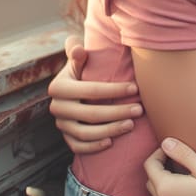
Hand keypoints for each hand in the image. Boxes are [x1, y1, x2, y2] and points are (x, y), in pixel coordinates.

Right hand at [48, 34, 142, 152]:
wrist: (70, 87)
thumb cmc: (81, 69)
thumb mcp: (77, 60)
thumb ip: (76, 52)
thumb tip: (78, 49)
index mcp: (59, 87)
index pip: (91, 90)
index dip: (114, 89)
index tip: (136, 88)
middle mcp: (57, 107)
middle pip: (91, 114)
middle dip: (118, 112)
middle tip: (139, 110)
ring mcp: (60, 124)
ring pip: (85, 133)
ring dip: (110, 130)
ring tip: (131, 125)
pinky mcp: (65, 136)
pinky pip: (77, 146)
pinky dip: (93, 147)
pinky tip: (111, 142)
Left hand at [145, 138, 195, 195]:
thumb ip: (182, 153)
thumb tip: (166, 142)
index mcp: (167, 191)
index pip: (149, 166)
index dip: (158, 152)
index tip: (172, 146)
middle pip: (151, 183)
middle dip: (160, 168)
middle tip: (178, 157)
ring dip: (167, 184)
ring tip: (186, 174)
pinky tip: (192, 192)